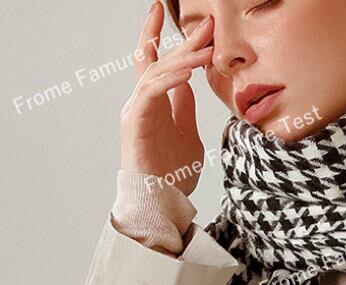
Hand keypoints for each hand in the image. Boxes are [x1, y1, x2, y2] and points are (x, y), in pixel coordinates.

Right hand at [120, 1, 213, 195]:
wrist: (161, 202)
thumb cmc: (172, 175)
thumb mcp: (187, 134)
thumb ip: (184, 107)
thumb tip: (187, 82)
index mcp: (154, 103)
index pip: (154, 61)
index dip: (159, 35)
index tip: (165, 11)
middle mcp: (142, 102)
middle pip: (159, 60)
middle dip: (183, 41)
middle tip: (206, 24)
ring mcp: (137, 110)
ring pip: (157, 73)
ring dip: (183, 59)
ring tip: (207, 49)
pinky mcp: (136, 122)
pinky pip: (152, 92)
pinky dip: (170, 80)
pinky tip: (188, 73)